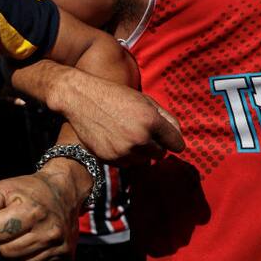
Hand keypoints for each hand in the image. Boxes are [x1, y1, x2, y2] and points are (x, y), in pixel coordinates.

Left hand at [0, 162, 83, 260]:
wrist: (64, 191)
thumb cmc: (29, 190)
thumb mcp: (4, 188)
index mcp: (32, 211)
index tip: (3, 216)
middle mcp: (49, 231)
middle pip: (7, 251)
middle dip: (3, 240)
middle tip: (12, 228)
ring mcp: (59, 246)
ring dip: (16, 253)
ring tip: (23, 236)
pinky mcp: (66, 257)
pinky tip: (34, 247)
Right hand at [48, 67, 183, 163]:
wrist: (81, 98)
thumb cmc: (115, 96)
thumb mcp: (145, 100)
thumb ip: (167, 119)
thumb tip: (179, 138)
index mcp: (151, 121)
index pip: (177, 145)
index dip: (172, 140)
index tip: (166, 137)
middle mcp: (139, 138)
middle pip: (161, 154)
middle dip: (155, 145)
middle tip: (141, 132)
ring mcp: (124, 150)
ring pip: (143, 161)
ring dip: (139, 151)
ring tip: (125, 133)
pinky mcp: (110, 158)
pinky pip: (126, 164)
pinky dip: (124, 155)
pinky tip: (114, 139)